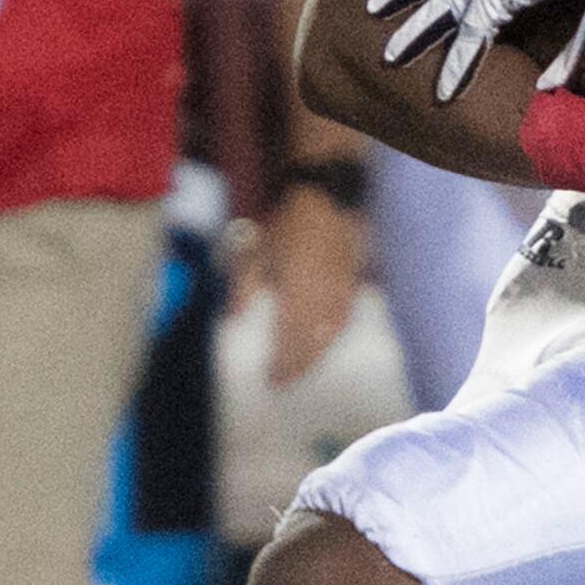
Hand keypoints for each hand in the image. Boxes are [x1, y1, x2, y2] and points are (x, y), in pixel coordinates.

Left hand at [245, 179, 366, 384]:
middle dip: (298, 367)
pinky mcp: (352, 286)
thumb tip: (232, 318)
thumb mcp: (255, 252)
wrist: (324, 200)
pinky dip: (333, 337)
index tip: (271, 381)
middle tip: (285, 384)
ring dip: (316, 356)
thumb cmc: (285, 225)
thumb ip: (243, 288)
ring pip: (330, 335)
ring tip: (303, 370)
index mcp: (296, 293)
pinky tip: (326, 343)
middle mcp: (321, 298)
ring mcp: (340, 293)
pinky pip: (344, 320)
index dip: (281, 364)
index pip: (289, 340)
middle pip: (312, 344)